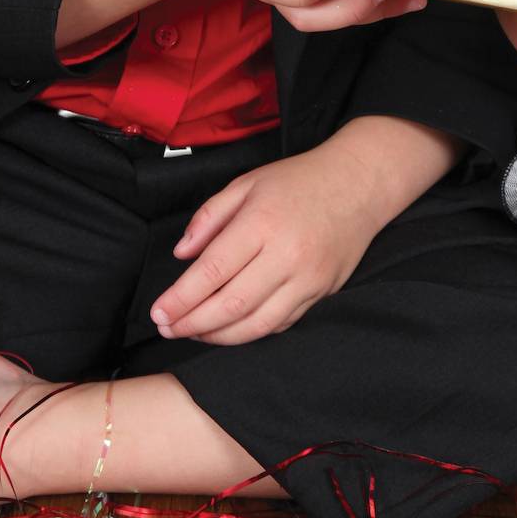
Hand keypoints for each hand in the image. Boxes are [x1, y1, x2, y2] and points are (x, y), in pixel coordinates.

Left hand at [150, 141, 381, 344]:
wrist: (358, 184)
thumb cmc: (299, 181)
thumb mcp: (247, 183)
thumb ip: (210, 217)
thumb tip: (182, 254)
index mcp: (262, 222)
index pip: (212, 271)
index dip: (180, 298)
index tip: (158, 312)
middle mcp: (286, 254)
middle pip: (230, 305)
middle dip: (192, 324)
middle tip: (168, 327)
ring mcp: (308, 278)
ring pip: (255, 324)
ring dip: (218, 336)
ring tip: (194, 333)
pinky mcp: (322, 292)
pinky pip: (281, 324)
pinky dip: (251, 332)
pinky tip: (230, 328)